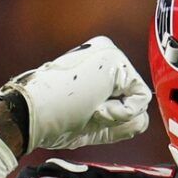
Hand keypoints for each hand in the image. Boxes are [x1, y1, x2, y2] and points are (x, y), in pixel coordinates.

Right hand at [0, 37, 151, 152]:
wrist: (32, 114)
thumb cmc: (54, 121)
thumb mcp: (92, 124)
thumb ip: (119, 122)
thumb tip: (145, 120)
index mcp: (97, 65)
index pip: (124, 98)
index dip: (108, 118)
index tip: (80, 114)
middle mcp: (105, 53)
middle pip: (133, 99)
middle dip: (114, 116)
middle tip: (82, 111)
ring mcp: (111, 53)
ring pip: (138, 100)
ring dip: (114, 115)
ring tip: (86, 106)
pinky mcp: (115, 60)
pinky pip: (140, 100)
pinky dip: (120, 113)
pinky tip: (95, 104)